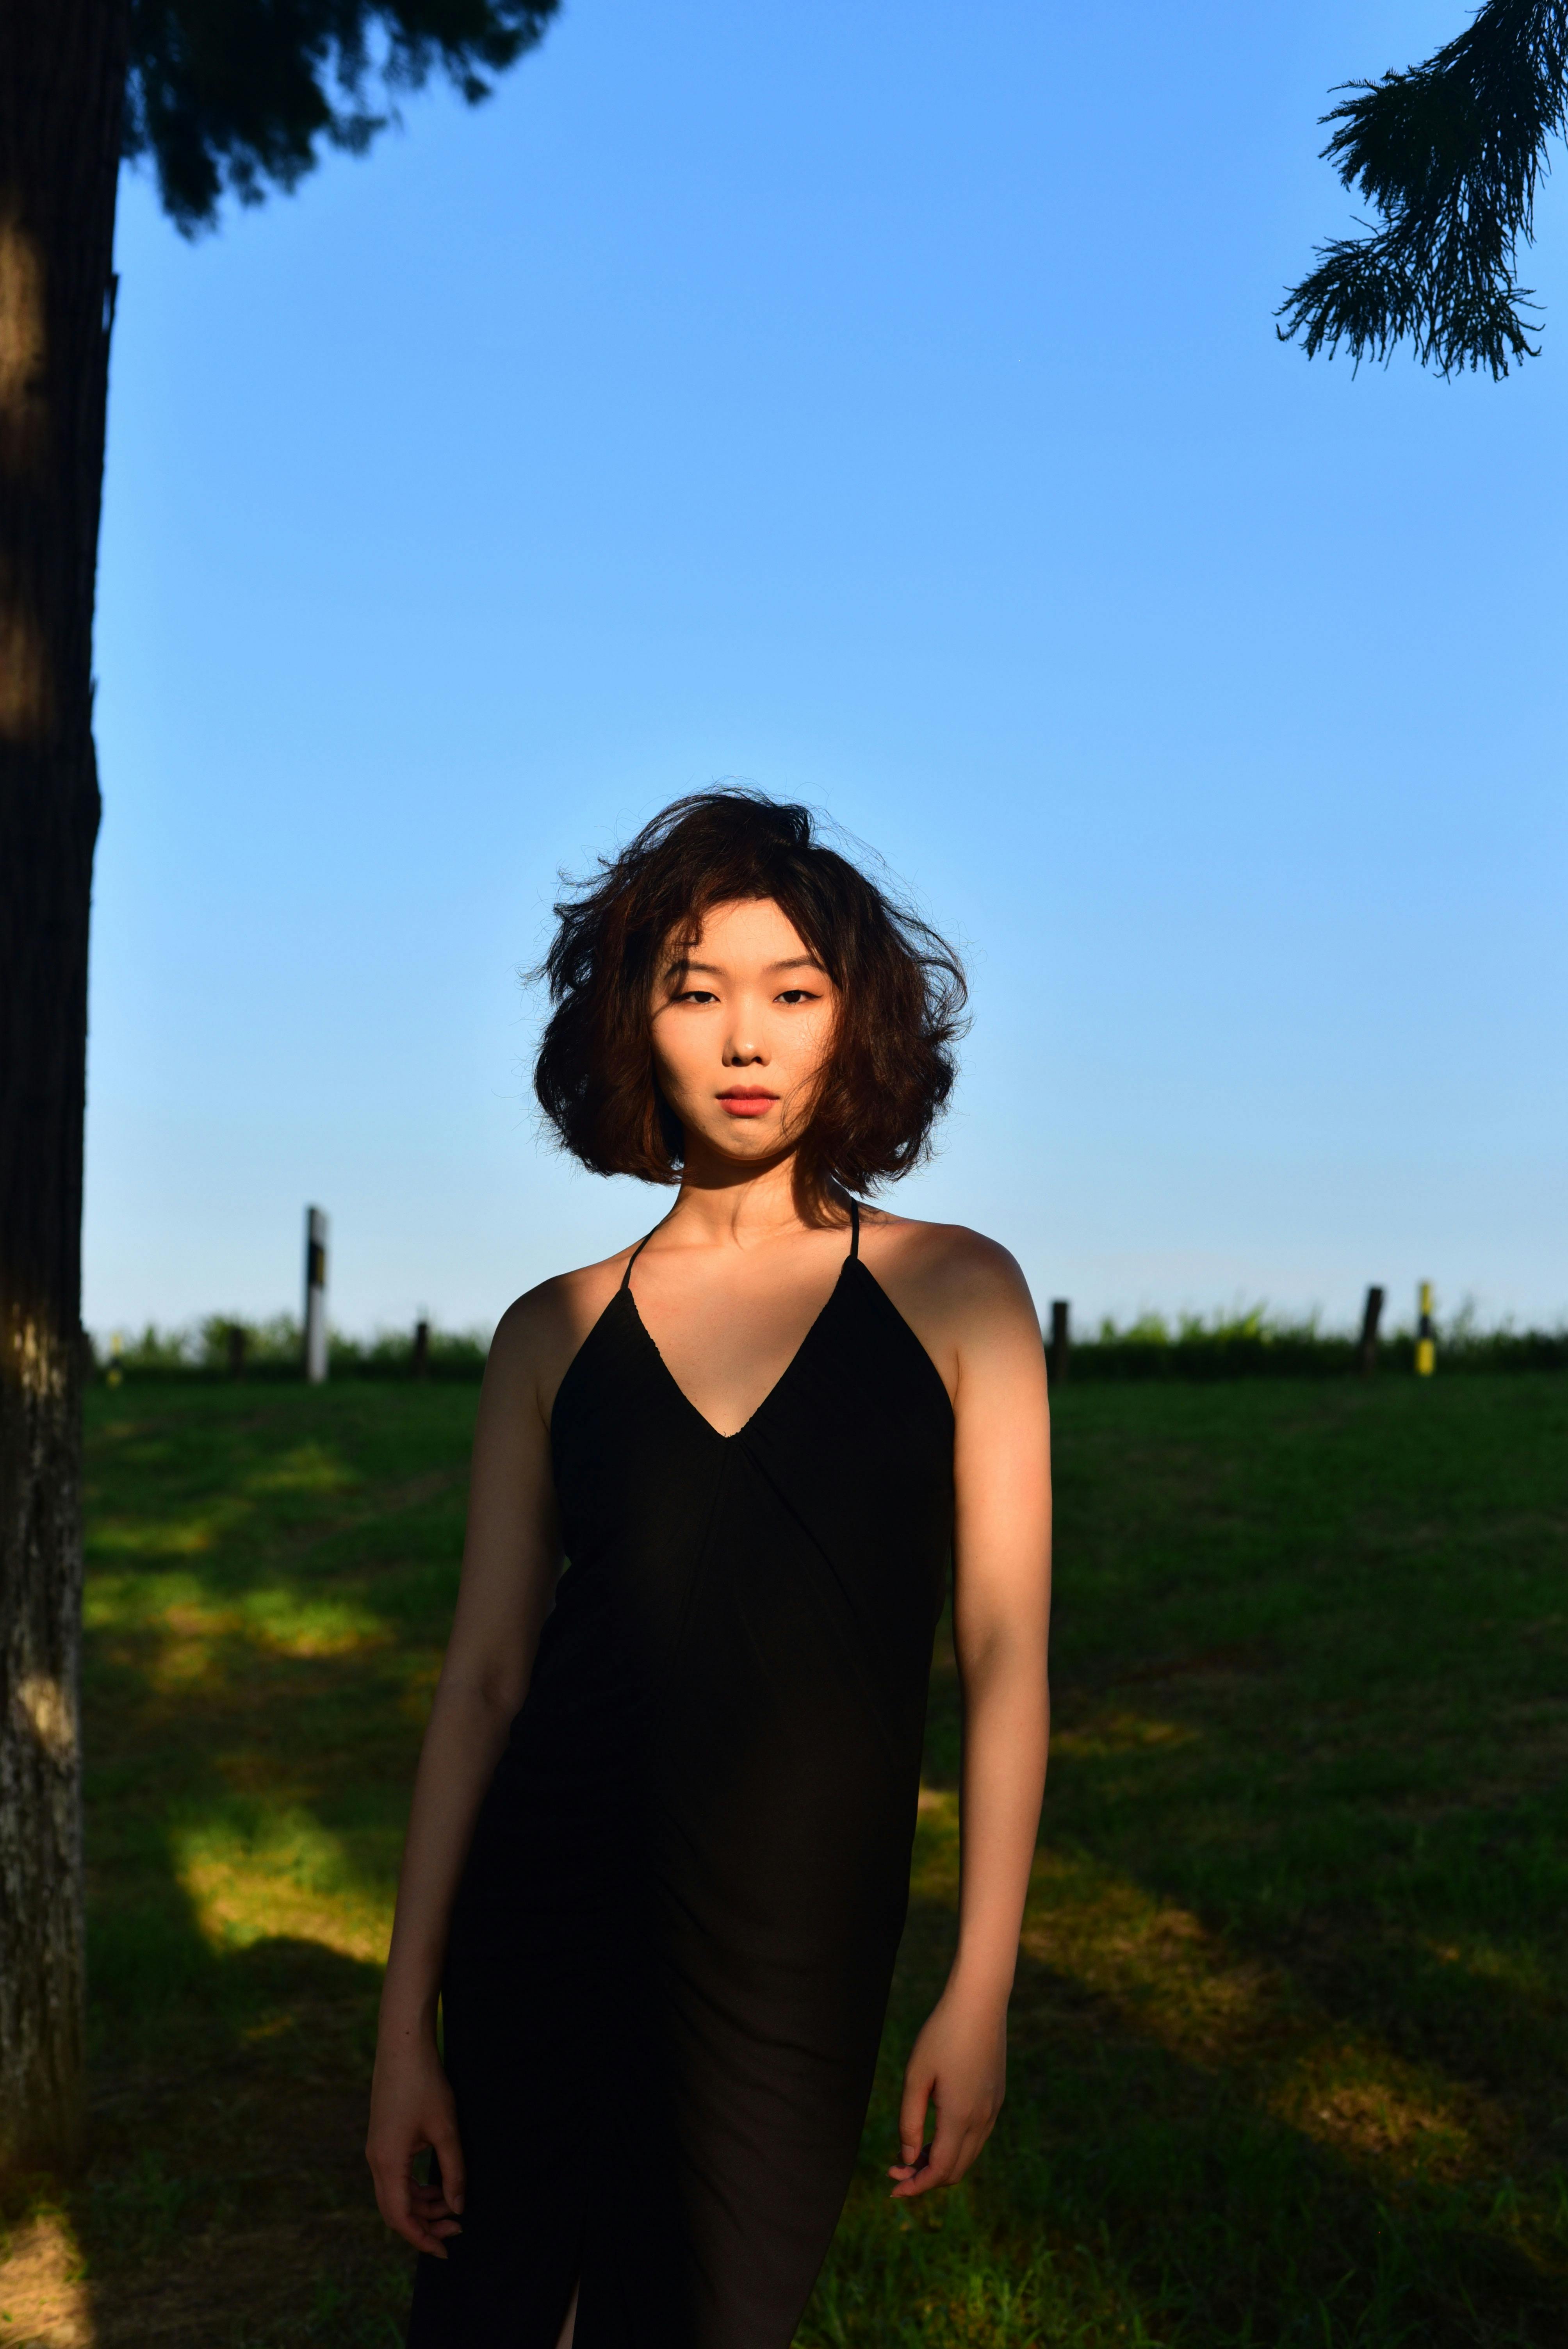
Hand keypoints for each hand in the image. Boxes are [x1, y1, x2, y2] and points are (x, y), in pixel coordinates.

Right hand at [367, 2032, 465, 2256]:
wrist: (402, 2045)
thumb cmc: (425, 2083)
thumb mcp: (446, 2129)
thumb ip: (453, 2171)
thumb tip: (457, 2206)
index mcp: (387, 2162)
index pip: (400, 2217)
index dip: (422, 2239)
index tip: (445, 2250)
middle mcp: (376, 2160)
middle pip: (395, 2210)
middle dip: (425, 2225)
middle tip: (457, 2228)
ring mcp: (377, 2150)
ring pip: (395, 2194)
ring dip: (422, 2205)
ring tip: (452, 2206)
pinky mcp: (383, 2139)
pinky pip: (396, 2177)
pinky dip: (415, 2188)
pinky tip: (437, 2184)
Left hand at [887, 1986, 1006, 2198]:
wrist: (979, 2003)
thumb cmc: (941, 2035)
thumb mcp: (916, 2076)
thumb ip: (910, 2122)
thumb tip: (908, 2160)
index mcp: (960, 2117)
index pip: (939, 2171)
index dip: (916, 2186)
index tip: (893, 2188)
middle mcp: (982, 2119)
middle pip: (955, 2170)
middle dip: (925, 2177)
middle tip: (896, 2169)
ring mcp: (993, 2110)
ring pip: (967, 2156)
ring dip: (940, 2163)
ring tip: (911, 2153)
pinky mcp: (996, 2098)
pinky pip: (977, 2138)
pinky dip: (955, 2147)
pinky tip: (935, 2133)